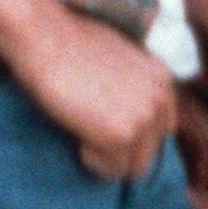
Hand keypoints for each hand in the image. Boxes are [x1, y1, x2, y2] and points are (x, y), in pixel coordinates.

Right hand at [11, 9, 185, 184]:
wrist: (45, 37)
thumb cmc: (68, 44)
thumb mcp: (117, 60)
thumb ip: (133, 88)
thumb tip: (125, 113)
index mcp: (162, 81)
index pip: (161, 131)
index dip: (131, 135)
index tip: (103, 126)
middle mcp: (161, 100)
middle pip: (150, 153)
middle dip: (120, 151)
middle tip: (87, 131)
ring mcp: (144, 119)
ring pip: (133, 168)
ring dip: (106, 158)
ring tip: (81, 131)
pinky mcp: (121, 136)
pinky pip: (111, 171)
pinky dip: (91, 161)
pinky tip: (77, 135)